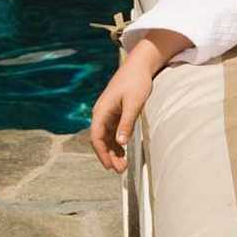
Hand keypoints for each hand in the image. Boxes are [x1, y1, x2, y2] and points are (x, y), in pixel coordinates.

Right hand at [90, 59, 153, 173]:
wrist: (139, 65)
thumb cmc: (136, 82)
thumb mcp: (133, 104)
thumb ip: (127, 123)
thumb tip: (121, 143)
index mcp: (102, 110)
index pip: (96, 137)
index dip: (102, 153)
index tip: (110, 166)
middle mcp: (101, 113)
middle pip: (100, 139)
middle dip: (108, 156)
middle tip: (120, 170)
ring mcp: (108, 112)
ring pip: (106, 137)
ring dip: (113, 151)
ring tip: (122, 165)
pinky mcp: (115, 112)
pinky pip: (112, 131)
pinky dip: (117, 143)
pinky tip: (123, 151)